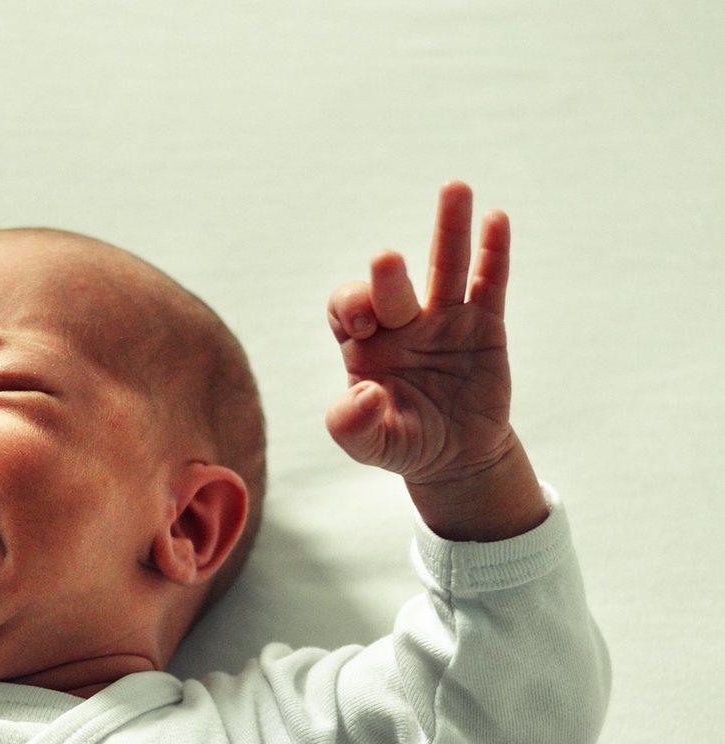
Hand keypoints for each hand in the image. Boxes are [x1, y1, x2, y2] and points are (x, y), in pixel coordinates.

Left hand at [326, 181, 516, 486]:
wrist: (453, 455)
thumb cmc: (402, 442)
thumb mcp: (370, 447)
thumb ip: (352, 427)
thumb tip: (363, 395)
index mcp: (363, 345)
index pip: (347, 307)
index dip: (351, 305)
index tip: (362, 324)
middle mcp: (401, 322)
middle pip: (394, 287)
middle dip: (389, 276)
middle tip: (387, 261)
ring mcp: (445, 320)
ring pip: (446, 267)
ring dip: (449, 228)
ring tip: (454, 188)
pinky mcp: (484, 326)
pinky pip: (489, 284)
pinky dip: (494, 254)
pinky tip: (496, 220)